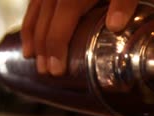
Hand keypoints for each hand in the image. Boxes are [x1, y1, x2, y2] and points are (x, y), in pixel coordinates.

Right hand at [21, 0, 140, 75]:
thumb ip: (123, 1)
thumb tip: (115, 25)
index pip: (61, 23)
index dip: (56, 47)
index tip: (55, 69)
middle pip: (44, 19)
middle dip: (43, 47)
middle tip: (45, 71)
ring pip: (36, 8)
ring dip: (32, 33)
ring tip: (30, 55)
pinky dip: (33, 14)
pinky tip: (34, 26)